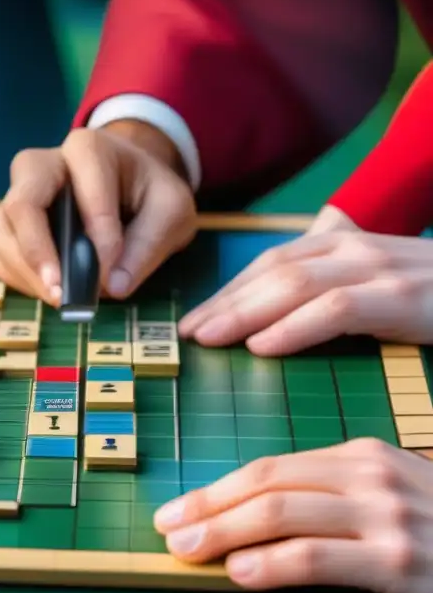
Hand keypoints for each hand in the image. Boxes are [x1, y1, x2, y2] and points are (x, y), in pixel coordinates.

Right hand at [0, 120, 196, 303]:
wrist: (129, 184)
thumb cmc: (148, 193)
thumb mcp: (172, 210)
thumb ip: (150, 243)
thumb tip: (114, 286)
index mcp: (88, 150)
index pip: (83, 187)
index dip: (98, 234)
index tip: (111, 276)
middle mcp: (42, 166)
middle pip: (21, 203)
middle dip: (38, 251)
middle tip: (62, 292)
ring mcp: (19, 195)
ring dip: (25, 271)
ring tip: (59, 299)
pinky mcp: (9, 226)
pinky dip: (17, 279)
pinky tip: (48, 291)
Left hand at [153, 439, 432, 592]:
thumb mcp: (388, 495)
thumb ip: (330, 495)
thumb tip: (250, 515)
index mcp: (359, 455)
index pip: (269, 468)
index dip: (216, 489)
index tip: (178, 508)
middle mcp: (370, 476)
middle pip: (266, 484)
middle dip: (207, 507)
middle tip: (166, 527)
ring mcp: (386, 516)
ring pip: (282, 514)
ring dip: (223, 533)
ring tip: (186, 550)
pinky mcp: (400, 560)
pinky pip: (319, 557)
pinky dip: (272, 564)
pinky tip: (241, 573)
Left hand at [178, 205, 432, 354]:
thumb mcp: (380, 283)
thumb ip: (333, 289)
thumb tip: (273, 320)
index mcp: (345, 245)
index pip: (272, 263)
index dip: (229, 291)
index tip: (194, 320)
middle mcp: (357, 248)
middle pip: (272, 271)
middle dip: (225, 302)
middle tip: (188, 334)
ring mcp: (382, 268)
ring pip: (294, 284)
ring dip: (245, 313)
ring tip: (210, 339)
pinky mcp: (404, 297)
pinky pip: (336, 309)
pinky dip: (294, 327)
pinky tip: (262, 347)